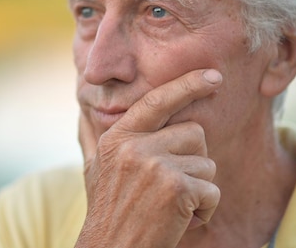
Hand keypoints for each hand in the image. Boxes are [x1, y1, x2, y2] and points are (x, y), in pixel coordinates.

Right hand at [75, 69, 222, 247]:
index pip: (156, 101)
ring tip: (172, 206)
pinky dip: (205, 210)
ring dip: (198, 189)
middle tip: (172, 187)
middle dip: (193, 161)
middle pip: (194, 132)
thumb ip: (91, 136)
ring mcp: (154, 165)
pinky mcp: (176, 188)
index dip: (186, 85)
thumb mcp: (93, 169)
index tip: (212, 76)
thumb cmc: (106, 212)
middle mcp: (134, 146)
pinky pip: (212, 190)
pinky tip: (180, 220)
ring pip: (206, 163)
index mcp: (117, 137)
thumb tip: (83, 110)